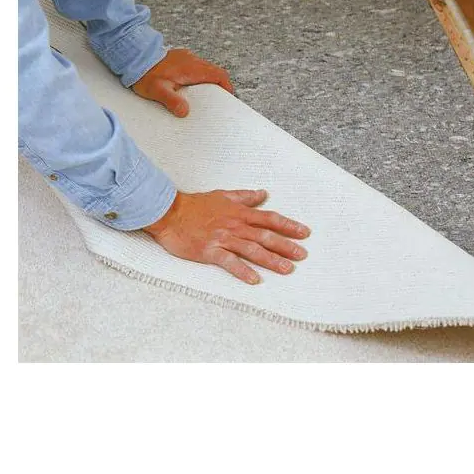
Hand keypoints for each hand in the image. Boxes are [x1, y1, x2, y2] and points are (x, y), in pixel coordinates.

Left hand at [132, 48, 233, 116]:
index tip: (228, 96)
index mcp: (192, 69)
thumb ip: (172, 101)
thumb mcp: (157, 91)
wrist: (134, 56)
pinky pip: (196, 66)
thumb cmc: (145, 74)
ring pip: (205, 68)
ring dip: (208, 79)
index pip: (218, 75)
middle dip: (219, 85)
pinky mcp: (180, 57)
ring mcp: (186, 57)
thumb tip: (185, 112)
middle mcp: (192, 60)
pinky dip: (199, 75)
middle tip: (217, 99)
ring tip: (203, 94)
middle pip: (214, 72)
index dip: (227, 86)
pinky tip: (190, 84)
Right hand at [143, 189, 309, 284]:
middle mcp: (234, 226)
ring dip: (271, 260)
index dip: (288, 225)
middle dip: (286, 245)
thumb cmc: (195, 205)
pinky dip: (242, 271)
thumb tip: (263, 194)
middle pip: (265, 236)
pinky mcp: (209, 251)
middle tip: (302, 255)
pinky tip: (254, 280)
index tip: (304, 233)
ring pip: (251, 250)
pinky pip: (229, 262)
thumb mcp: (223, 195)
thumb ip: (244, 197)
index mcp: (239, 213)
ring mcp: (222, 238)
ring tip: (287, 269)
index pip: (269, 219)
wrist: (169, 212)